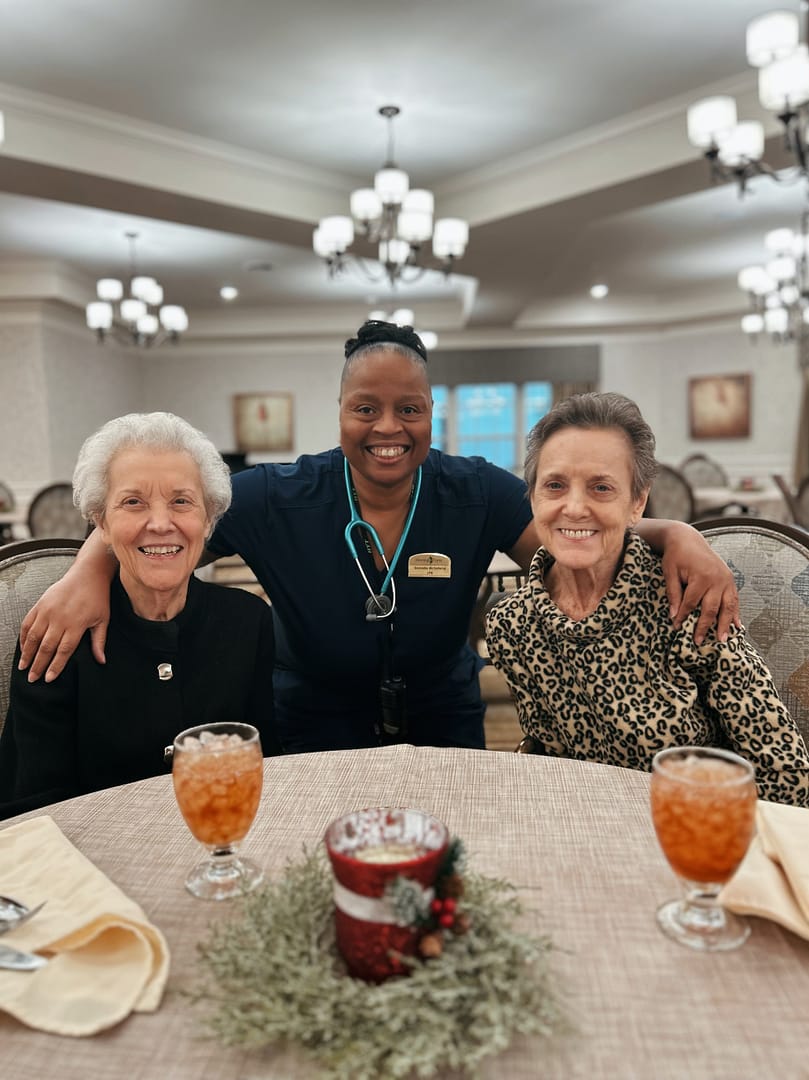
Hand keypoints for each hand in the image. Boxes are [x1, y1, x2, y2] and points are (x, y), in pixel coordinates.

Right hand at [19, 572, 109, 682]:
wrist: (88, 574)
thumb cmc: (97, 597)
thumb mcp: (103, 620)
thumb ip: (99, 642)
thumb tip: (101, 661)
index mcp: (76, 624)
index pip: (63, 651)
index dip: (55, 666)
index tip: (49, 678)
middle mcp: (59, 618)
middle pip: (46, 647)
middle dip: (38, 665)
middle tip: (32, 678)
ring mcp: (47, 610)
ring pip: (34, 636)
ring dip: (27, 653)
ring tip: (23, 667)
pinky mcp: (40, 604)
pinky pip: (28, 623)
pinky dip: (24, 637)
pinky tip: (23, 648)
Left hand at [660, 522, 739, 643]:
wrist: (688, 538)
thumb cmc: (676, 555)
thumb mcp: (670, 572)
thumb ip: (673, 593)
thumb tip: (673, 615)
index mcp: (701, 576)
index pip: (691, 603)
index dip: (683, 617)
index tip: (676, 628)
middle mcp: (717, 579)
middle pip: (711, 608)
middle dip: (704, 626)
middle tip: (699, 642)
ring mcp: (726, 579)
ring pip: (727, 606)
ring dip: (725, 624)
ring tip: (722, 640)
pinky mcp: (730, 579)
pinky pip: (734, 599)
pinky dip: (736, 613)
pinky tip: (737, 626)